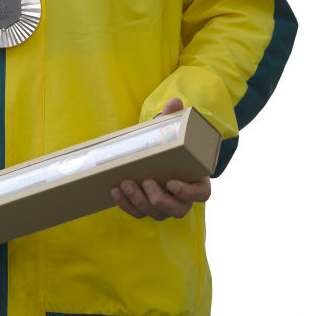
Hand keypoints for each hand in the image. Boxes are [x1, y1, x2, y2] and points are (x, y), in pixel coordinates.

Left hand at [111, 98, 211, 220]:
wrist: (154, 156)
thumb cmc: (168, 145)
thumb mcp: (171, 131)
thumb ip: (174, 118)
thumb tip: (175, 102)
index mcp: (196, 180)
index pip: (201, 194)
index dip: (188, 192)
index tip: (172, 182)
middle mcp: (183, 199)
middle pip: (178, 210)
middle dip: (159, 199)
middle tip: (146, 181)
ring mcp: (166, 207)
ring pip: (156, 214)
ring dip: (139, 201)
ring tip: (126, 183)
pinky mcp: (148, 209)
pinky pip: (139, 213)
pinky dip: (126, 205)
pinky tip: (115, 191)